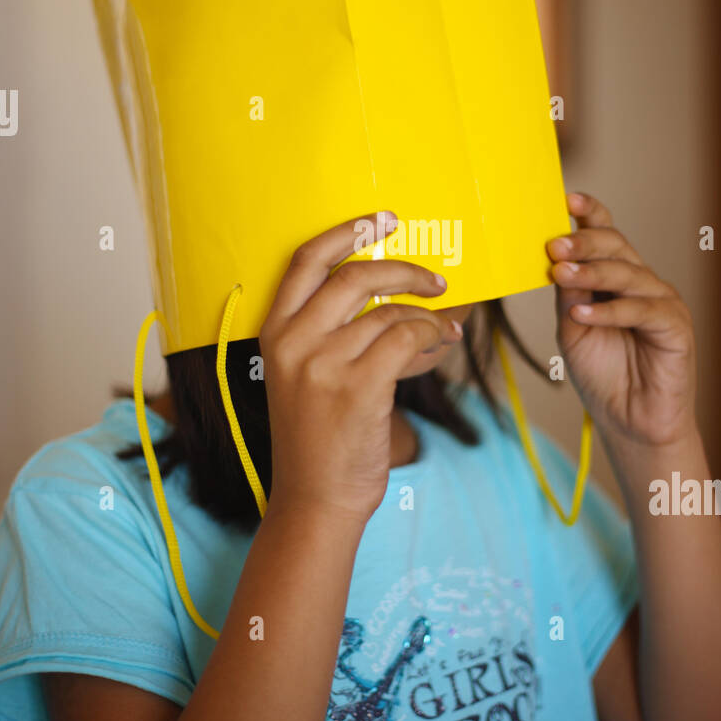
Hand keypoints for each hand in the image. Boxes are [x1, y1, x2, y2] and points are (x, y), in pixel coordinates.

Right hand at [260, 212, 460, 525]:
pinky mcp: (358, 387)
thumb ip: (339, 332)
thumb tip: (404, 291)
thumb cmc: (319, 438)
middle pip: (356, 276)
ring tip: (447, 328)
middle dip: (405, 270)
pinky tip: (444, 344)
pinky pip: (407, 338)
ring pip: (390, 312)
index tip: (382, 219)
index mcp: (274, 332)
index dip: (346, 231)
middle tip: (438, 280)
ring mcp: (323, 364)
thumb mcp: (308, 376)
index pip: (305, 260)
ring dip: (428, 317)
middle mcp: (293, 342)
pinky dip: (433, 336)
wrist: (316, 500)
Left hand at [546, 192, 696, 448]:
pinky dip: (610, 311)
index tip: (565, 199)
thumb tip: (555, 256)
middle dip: (583, 243)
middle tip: (553, 246)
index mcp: (617, 278)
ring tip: (561, 274)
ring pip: (628, 275)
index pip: (606, 235)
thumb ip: (569, 294)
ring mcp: (662, 302)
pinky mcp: (676, 327)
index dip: (590, 213)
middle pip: (616, 247)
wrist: (628, 422)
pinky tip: (583, 315)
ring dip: (592, 272)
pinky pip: (642, 310)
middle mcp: (642, 283)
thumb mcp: (573, 329)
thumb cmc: (602, 375)